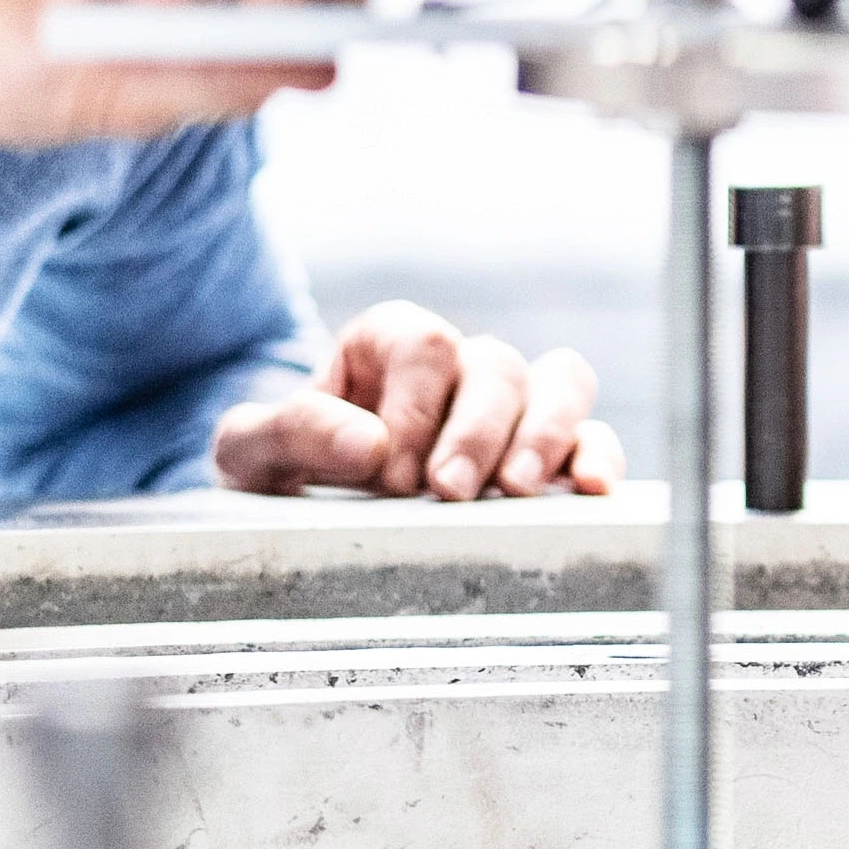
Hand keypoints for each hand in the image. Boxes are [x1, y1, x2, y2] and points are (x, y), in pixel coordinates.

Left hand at [210, 301, 624, 499]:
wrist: (304, 506)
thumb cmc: (284, 468)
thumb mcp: (251, 450)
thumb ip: (290, 432)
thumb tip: (369, 446)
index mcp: (390, 342)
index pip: (424, 343)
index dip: (412, 405)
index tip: (387, 473)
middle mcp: (460, 364)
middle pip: (494, 364)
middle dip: (474, 430)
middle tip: (446, 489)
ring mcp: (510, 407)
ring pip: (560, 383)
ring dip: (544, 434)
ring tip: (517, 489)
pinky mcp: (547, 453)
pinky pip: (592, 436)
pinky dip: (597, 456)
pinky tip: (590, 489)